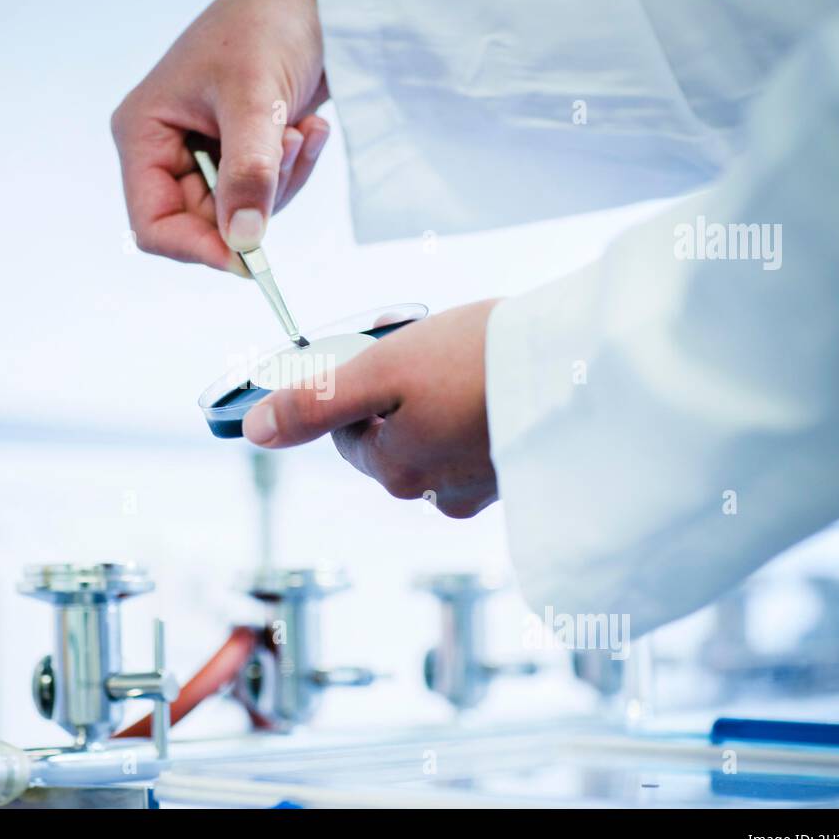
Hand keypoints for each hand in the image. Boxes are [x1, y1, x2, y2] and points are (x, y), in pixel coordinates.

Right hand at [110, 0, 328, 273]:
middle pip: (204, 223)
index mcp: (143, 133)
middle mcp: (167, 149)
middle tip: (287, 149)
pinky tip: (310, 127)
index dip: (196, 248)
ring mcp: (206, 152)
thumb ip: (248, 173)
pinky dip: (294, 168)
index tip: (247, 259)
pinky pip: (266, 192)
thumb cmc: (267, 24)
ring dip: (282, 180)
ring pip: (242, 213)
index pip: (153, 224)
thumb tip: (243, 240)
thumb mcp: (254, 100)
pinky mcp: (243, 151)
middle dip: (255, 199)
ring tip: (300, 129)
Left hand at [243, 300, 499, 517]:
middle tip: (425, 345)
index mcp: (397, 472)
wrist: (581, 362)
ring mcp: (483, 488)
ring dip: (438, 398)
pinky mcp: (521, 472)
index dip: (354, 385)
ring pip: (436, 436)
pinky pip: (479, 439)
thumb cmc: (478, 360)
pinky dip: (478, 409)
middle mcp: (437, 493)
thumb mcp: (381, 370)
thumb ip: (314, 404)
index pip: (346, 435)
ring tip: (466, 357)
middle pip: (391, 436)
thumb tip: (257, 432)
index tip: (381, 348)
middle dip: (397, 391)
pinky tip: (495, 378)